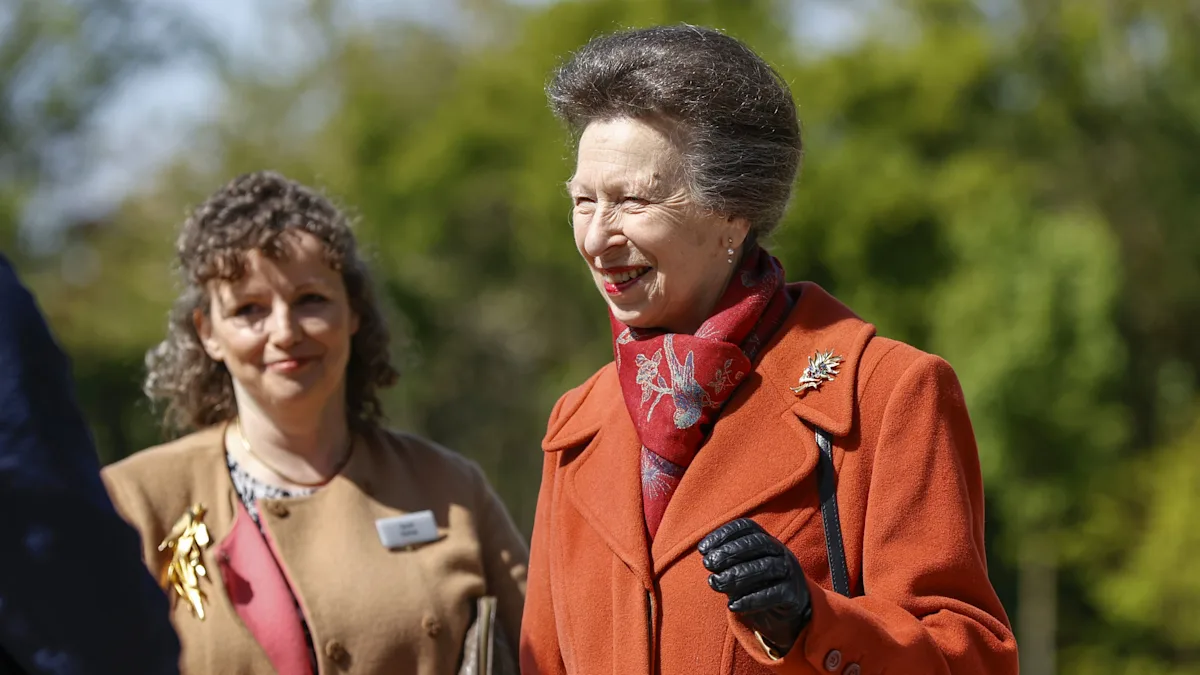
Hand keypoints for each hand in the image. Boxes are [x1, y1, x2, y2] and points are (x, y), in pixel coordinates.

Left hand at [699, 518, 811, 656]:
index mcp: (765, 539)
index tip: (702, 549)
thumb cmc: (756, 586)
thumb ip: (726, 565)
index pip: (746, 527)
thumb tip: (708, 560)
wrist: (786, 614)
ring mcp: (789, 571)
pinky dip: (752, 599)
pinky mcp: (794, 594)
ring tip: (716, 583)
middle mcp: (780, 551)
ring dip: (737, 575)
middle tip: (708, 564)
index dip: (723, 534)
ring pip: (766, 567)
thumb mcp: (739, 571)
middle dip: (729, 552)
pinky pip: (774, 594)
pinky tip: (733, 606)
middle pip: (757, 543)